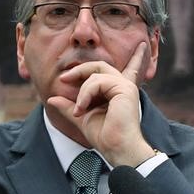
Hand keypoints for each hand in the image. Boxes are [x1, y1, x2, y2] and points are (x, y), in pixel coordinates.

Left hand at [46, 42, 155, 166]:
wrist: (117, 149)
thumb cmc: (104, 136)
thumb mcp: (81, 117)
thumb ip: (68, 106)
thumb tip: (51, 99)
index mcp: (119, 91)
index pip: (129, 68)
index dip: (137, 57)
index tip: (142, 45)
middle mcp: (124, 86)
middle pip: (99, 65)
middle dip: (79, 70)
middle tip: (63, 79)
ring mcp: (125, 86)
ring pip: (95, 73)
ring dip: (81, 91)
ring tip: (78, 110)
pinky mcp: (124, 89)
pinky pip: (97, 82)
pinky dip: (85, 94)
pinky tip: (82, 108)